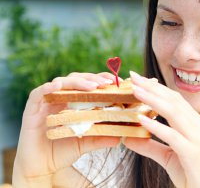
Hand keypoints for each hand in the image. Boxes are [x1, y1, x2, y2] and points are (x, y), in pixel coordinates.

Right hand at [13, 72, 120, 186]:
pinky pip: (38, 93)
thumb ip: (102, 137)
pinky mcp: (32, 107)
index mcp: (75, 101)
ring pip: (61, 82)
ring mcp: (47, 101)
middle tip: (106, 83)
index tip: (117, 81)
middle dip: (92, 79)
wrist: (42, 166)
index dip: (102, 79)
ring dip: (77, 82)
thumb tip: (120, 136)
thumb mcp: (87, 143)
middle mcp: (61, 97)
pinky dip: (48, 88)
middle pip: (77, 79)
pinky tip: (57, 86)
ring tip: (91, 86)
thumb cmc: (64, 150)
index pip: (89, 83)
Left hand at [123, 71, 199, 187]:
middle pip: (173, 100)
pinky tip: (142, 120)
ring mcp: (196, 137)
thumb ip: (149, 146)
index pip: (174, 99)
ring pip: (174, 112)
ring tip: (135, 91)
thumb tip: (128, 138)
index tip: (138, 80)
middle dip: (152, 87)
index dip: (156, 88)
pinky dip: (157, 126)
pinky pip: (172, 135)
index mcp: (193, 122)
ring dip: (152, 100)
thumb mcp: (166, 156)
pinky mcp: (192, 151)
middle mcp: (197, 125)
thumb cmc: (190, 172)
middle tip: (133, 77)